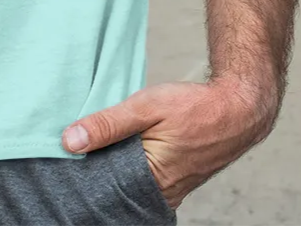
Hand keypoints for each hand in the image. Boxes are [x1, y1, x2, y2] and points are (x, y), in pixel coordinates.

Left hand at [60, 77, 276, 209]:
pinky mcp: (174, 182)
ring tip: (91, 149)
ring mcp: (169, 190)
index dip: (83, 175)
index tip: (63, 160)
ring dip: (111, 169)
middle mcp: (161, 193)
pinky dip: (127, 167)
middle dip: (95, 173)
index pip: (104, 190)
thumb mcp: (146, 107)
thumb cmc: (194, 107)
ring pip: (128, 185)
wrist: (237, 109)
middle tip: (74, 152)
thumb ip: (108, 124)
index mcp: (152, 180)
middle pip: (115, 190)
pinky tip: (116, 150)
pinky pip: (142, 180)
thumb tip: (69, 140)